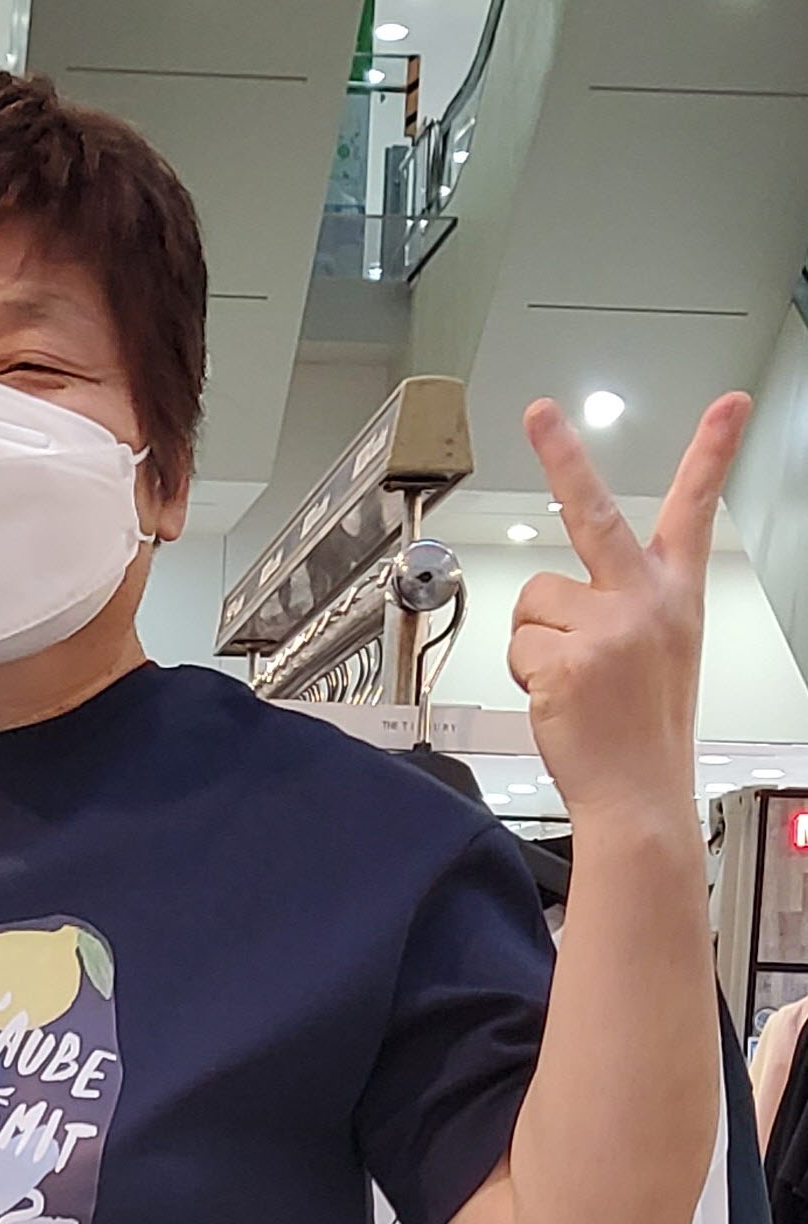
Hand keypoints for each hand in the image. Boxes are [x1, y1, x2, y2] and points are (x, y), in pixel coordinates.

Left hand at [508, 395, 750, 826]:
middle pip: (595, 512)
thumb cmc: (644, 731)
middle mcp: (645, 603)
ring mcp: (606, 629)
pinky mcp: (567, 660)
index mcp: (675, 596)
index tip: (729, 405)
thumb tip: (574, 592)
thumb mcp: (662, 654)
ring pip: (533, 602)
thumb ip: (630, 607)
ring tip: (571, 681)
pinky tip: (560, 701)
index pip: (696, 510)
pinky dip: (526, 675)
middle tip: (540, 412)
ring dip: (536, 641)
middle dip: (562, 455)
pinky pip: (518, 646)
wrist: (639, 795)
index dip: (713, 452)